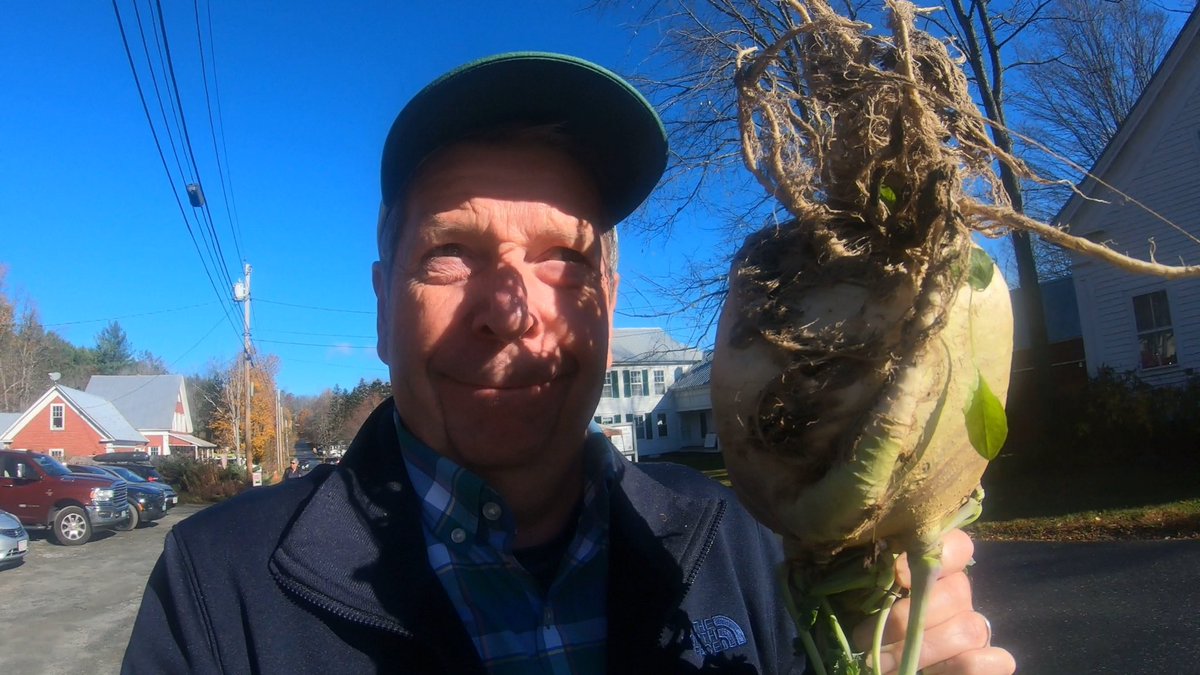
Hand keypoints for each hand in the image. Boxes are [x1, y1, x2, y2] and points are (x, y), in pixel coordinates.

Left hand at [852, 529, 1014, 673]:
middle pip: (956, 593)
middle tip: (868, 640)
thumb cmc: (870, 629)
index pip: (957, 545)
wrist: (886, 662)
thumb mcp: (868, 599)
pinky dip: (960, 669)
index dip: (935, 556)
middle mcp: (960, 594)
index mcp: (933, 571)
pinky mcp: (992, 659)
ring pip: (969, 628)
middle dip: (907, 621)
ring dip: (923, 650)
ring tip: (884, 664)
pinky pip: (995, 660)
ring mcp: (977, 627)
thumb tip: (891, 571)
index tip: (898, 576)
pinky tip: (928, 674)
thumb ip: (879, 580)